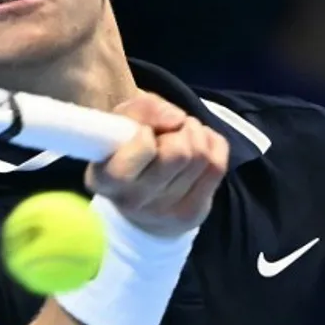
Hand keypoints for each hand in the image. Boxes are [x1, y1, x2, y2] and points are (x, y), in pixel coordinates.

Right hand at [85, 92, 229, 237]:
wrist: (137, 197)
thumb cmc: (127, 149)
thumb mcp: (123, 121)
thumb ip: (144, 109)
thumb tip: (177, 119)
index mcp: (106, 180)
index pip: (144, 149)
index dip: (149, 132)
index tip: (144, 132)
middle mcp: (134, 202)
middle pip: (180, 152)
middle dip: (180, 130)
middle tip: (170, 131)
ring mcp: (166, 212)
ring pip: (201, 157)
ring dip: (197, 135)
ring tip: (183, 136)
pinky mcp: (193, 214)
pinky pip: (218, 167)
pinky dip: (213, 145)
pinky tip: (199, 146)